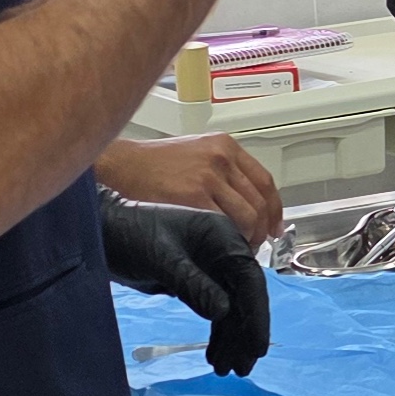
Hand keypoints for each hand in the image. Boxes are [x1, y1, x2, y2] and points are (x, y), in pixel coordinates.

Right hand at [98, 133, 284, 245]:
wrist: (119, 167)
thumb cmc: (151, 165)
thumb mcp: (195, 154)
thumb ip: (223, 173)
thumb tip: (245, 204)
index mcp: (224, 146)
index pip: (265, 181)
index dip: (275, 210)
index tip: (275, 226)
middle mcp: (221, 158)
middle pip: (260, 203)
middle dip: (262, 231)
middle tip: (252, 245)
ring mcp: (208, 177)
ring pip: (249, 217)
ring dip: (247, 239)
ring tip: (235, 248)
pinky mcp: (193, 197)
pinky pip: (225, 225)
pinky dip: (229, 241)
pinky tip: (219, 247)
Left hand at [101, 194, 274, 374]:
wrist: (101, 231)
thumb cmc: (130, 236)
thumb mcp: (162, 260)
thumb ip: (193, 285)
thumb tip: (224, 313)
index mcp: (222, 237)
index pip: (249, 279)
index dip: (256, 315)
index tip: (257, 348)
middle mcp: (223, 252)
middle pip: (244, 297)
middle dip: (243, 333)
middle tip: (241, 369)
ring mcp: (210, 268)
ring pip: (230, 308)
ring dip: (230, 339)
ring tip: (223, 369)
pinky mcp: (196, 282)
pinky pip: (214, 309)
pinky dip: (215, 333)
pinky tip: (212, 355)